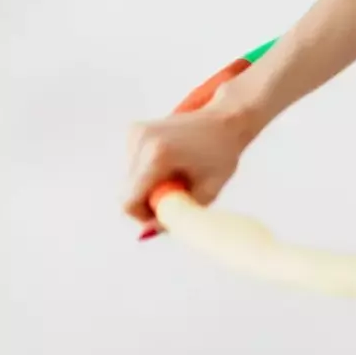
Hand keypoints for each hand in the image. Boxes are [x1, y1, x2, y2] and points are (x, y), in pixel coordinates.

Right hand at [123, 90, 259, 237]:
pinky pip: (133, 166)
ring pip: (129, 180)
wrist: (227, 119)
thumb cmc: (222, 155)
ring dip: (149, 185)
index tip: (165, 211)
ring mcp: (135, 132)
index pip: (129, 201)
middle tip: (179, 191)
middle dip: (148, 200)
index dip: (143, 215)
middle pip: (127, 191)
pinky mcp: (134, 130)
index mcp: (158, 155)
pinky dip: (148, 172)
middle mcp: (141, 140)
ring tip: (178, 173)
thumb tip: (144, 235)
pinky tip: (171, 163)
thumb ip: (176, 214)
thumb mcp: (207, 191)